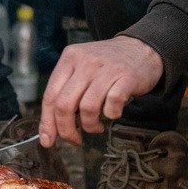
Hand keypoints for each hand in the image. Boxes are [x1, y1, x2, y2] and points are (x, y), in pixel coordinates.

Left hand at [38, 36, 163, 146]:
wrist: (140, 48)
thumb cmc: (106, 65)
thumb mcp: (81, 67)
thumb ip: (66, 91)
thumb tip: (50, 128)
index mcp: (69, 58)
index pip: (50, 96)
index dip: (47, 122)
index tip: (48, 140)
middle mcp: (85, 62)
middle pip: (65, 105)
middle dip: (66, 129)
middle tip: (74, 139)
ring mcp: (106, 69)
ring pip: (87, 108)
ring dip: (89, 125)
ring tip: (95, 126)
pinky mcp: (126, 77)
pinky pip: (112, 104)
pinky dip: (111, 115)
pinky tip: (112, 113)